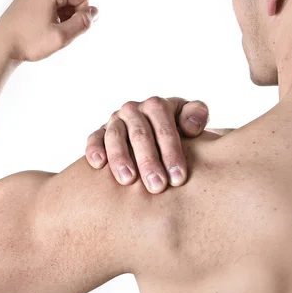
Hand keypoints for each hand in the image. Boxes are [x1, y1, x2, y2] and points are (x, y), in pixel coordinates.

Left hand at [0, 0, 97, 62]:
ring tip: (46, 30)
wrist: (1, 47)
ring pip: (60, 1)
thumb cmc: (29, 42)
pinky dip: (50, 14)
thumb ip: (83, 23)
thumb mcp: (61, 37)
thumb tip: (94, 12)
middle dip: (70, 15)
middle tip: (56, 32)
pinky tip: (40, 27)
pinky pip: (48, 2)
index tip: (66, 29)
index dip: (81, 16)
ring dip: (60, 16)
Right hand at [85, 97, 209, 193]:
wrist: (158, 131)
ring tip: (128, 180)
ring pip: (115, 136)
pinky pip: (94, 138)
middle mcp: (134, 110)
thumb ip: (197, 116)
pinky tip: (98, 165)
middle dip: (148, 161)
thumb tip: (189, 127)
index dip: (172, 152)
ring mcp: (115, 121)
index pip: (164, 128)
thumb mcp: (191, 118)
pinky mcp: (100, 133)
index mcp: (157, 106)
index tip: (178, 178)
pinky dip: (94, 149)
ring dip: (120, 158)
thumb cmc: (179, 130)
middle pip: (140, 134)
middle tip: (157, 186)